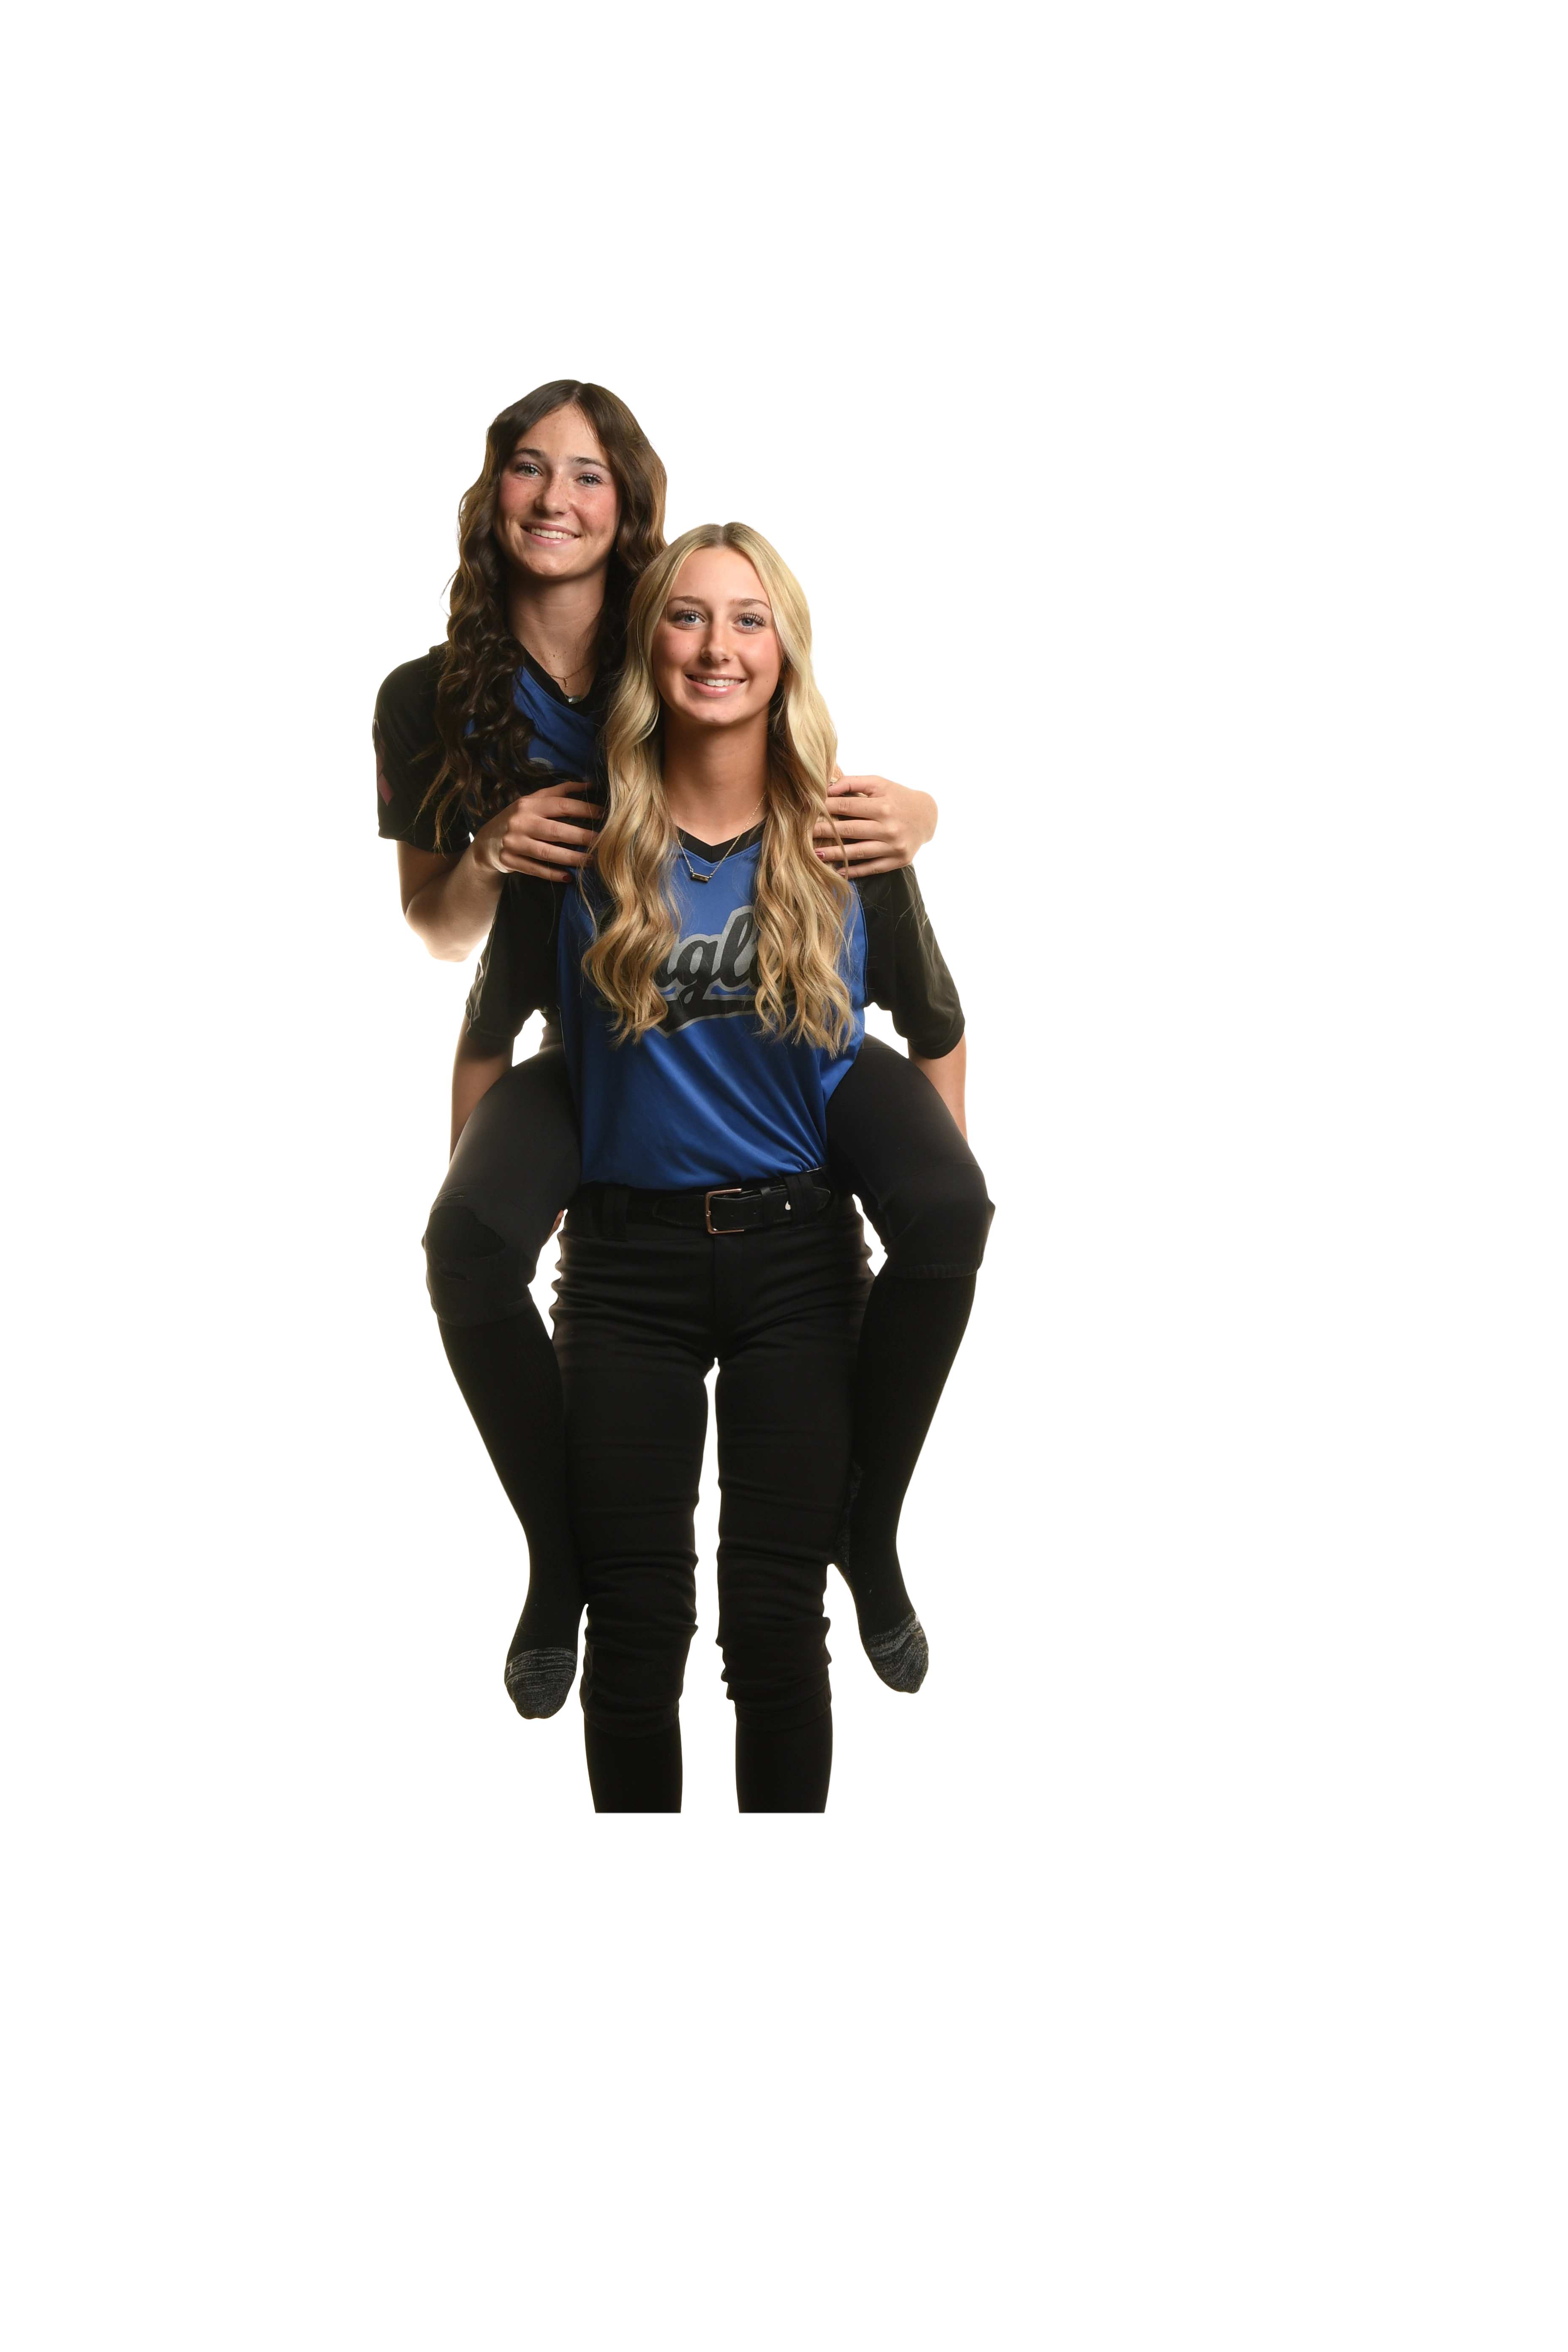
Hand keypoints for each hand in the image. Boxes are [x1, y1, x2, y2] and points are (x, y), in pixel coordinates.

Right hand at [472, 783, 599, 880]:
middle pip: (557, 831)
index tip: (605, 815)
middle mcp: (520, 822)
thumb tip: (589, 783)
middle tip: (604, 842)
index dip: (585, 809)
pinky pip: (535, 869)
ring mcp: (514, 843)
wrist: (487, 841)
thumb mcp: (533, 800)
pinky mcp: (510, 861)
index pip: (562, 805)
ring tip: (592, 861)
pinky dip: (553, 874)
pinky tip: (569, 876)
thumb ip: (560, 791)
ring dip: (572, 858)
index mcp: (529, 804)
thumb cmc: (519, 818)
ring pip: (547, 853)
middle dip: (583, 837)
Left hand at [814, 771, 938, 875]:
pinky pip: (871, 867)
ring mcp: (894, 846)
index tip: (806, 811)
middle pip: (849, 831)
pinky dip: (854, 871)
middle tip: (802, 834)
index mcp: (883, 806)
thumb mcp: (880, 783)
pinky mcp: (898, 860)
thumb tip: (827, 788)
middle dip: (823, 832)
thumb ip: (853, 783)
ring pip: (857, 852)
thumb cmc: (898, 796)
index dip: (824, 809)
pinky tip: (838, 871)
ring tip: (814, 856)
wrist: (927, 816)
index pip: (847, 807)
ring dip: (834, 854)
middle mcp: (889, 827)